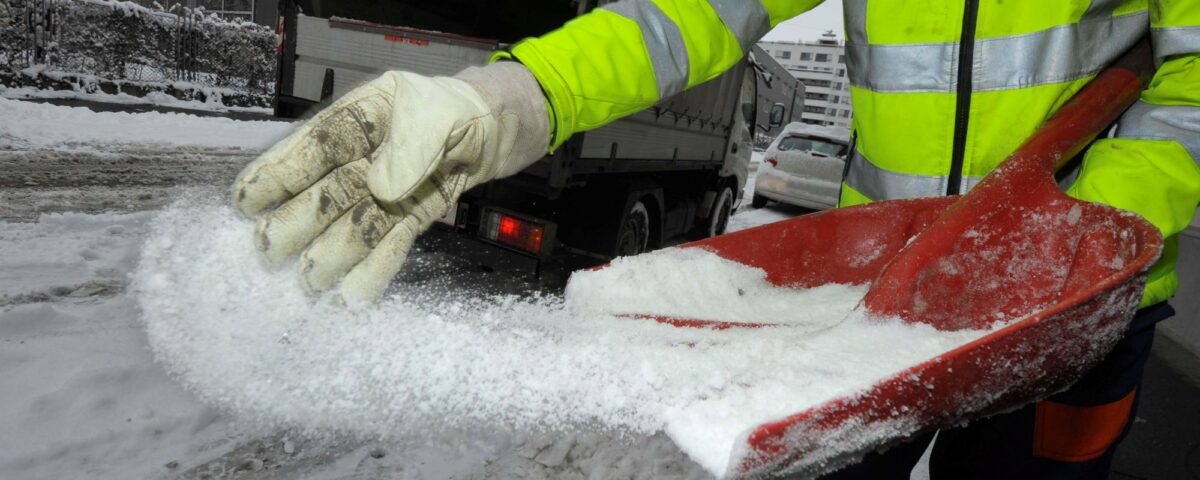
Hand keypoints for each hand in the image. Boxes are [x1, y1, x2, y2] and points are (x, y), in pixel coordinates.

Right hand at [231, 63, 548, 303]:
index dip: (280, 171)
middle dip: (298, 222)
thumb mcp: (439, 113)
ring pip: (355, 223)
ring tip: (309, 284)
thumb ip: (412, 146)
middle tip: (267, 252)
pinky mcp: (413, 214)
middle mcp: (370, 155)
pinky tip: (353, 296)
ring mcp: (389, 188)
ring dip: (332, 255)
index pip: (316, 145)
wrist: (502, 128)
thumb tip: (381, 187)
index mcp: (366, 117)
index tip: (246, 200)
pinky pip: (390, 241)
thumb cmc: (464, 110)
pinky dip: (374, 269)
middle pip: (328, 191)